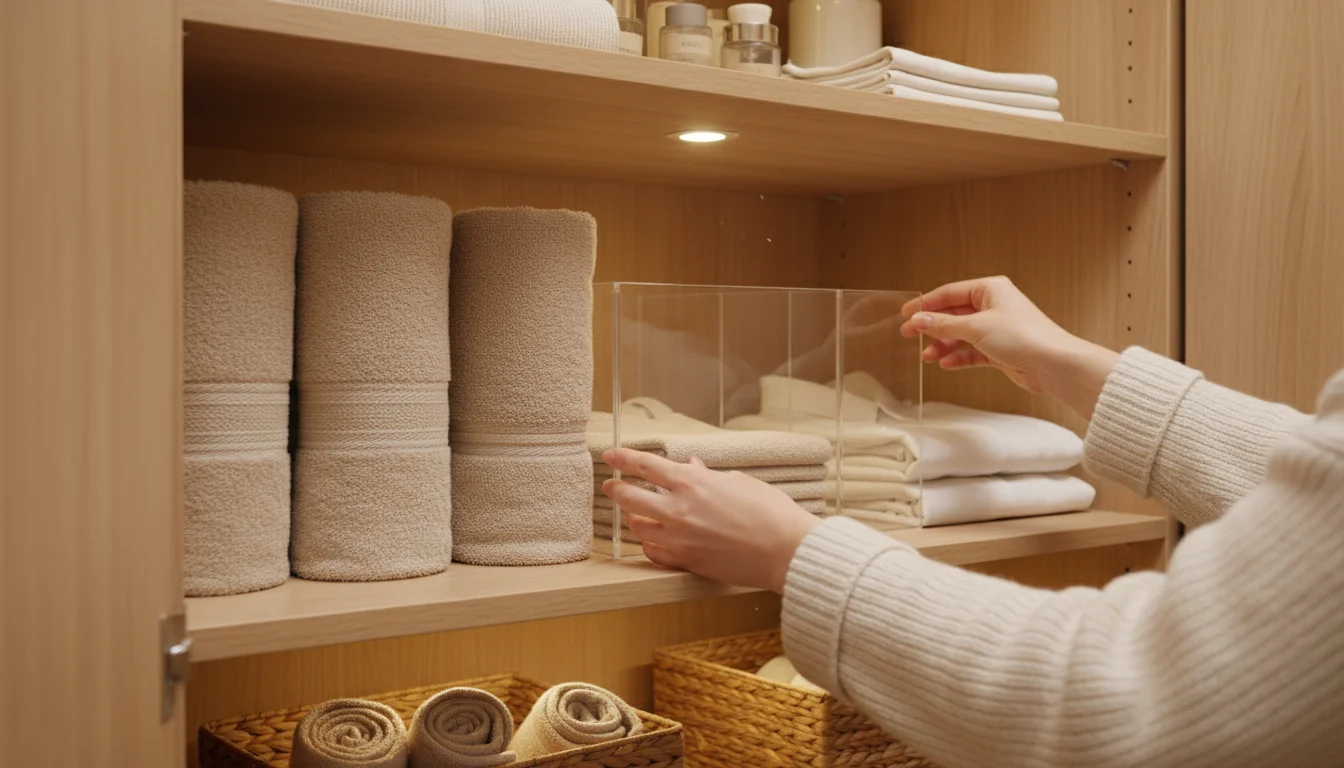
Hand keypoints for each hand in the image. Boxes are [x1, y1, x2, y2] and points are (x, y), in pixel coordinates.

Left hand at [600, 448, 819, 592]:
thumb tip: (691, 467)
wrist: (785, 551)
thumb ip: (708, 476)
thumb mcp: (739, 482)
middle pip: (629, 497)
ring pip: (639, 528)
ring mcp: (679, 539)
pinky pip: (653, 553)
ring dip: (635, 518)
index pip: (644, 465)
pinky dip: (651, 545)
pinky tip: (654, 541)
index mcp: (692, 483)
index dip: (622, 458)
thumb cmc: (770, 512)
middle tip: (611, 486)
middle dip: (616, 489)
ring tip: (638, 515)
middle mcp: (678, 509)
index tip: (610, 455)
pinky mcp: (686, 563)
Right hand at [899, 276, 1119, 418]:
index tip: (905, 314)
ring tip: (927, 356)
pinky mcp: (1000, 349)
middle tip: (908, 335)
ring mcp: (997, 328)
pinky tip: (946, 364)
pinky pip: (972, 351)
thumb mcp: (976, 327)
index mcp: (990, 289)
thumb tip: (918, 320)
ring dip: (943, 345)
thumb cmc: (1024, 337)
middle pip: (953, 314)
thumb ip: (944, 324)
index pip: (949, 293)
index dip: (926, 304)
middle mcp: (994, 306)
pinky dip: (959, 357)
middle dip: (932, 326)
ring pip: (961, 334)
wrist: (1053, 364)